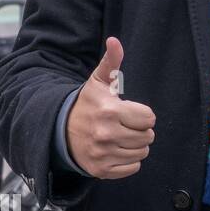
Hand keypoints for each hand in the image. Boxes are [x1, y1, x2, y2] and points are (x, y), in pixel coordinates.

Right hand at [66, 37, 156, 178]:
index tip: (128, 112)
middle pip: (148, 136)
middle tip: (125, 125)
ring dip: (136, 145)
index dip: (142, 114)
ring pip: (142, 153)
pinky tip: (116, 150)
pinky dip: (129, 161)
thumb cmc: (87, 104)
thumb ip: (111, 62)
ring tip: (121, 136)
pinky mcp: (101, 170)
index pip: (149, 118)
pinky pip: (133, 168)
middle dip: (140, 130)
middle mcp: (106, 134)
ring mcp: (103, 154)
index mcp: (110, 111)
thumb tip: (114, 40)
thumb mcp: (99, 82)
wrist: (60, 130)